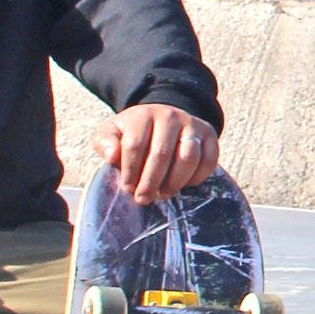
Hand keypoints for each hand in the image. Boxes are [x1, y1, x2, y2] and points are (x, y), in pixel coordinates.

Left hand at [101, 102, 218, 203]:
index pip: (135, 145)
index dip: (130, 171)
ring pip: (188, 157)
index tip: (128, 188)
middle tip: (144, 198)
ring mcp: (192, 124)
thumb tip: (112, 156)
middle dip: (151, 181)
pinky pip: (209, 160)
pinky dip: (197, 178)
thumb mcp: (112, 132)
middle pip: (161, 153)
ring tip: (164, 193)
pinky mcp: (210, 135)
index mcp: (143, 115)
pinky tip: (184, 185)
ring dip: (175, 182)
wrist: (163, 120)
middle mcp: (170, 116)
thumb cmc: (134, 133)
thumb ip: (105, 142)